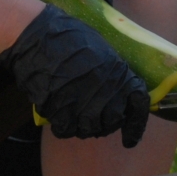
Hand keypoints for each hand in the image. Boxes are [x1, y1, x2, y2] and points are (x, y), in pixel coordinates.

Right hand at [0, 5, 150, 146]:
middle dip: (105, 122)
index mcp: (119, 74)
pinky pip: (67, 130)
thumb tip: (115, 87)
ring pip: (90, 130)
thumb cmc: (68, 36)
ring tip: (74, 112)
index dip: (136, 126)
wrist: (38, 37)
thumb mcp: (101, 49)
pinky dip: (63, 125)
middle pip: (113, 122)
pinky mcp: (62, 113)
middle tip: (94, 115)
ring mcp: (85, 105)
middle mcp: (107, 93)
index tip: (130, 139)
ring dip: (83, 125)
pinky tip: (58, 113)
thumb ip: (112, 71)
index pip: (138, 106)